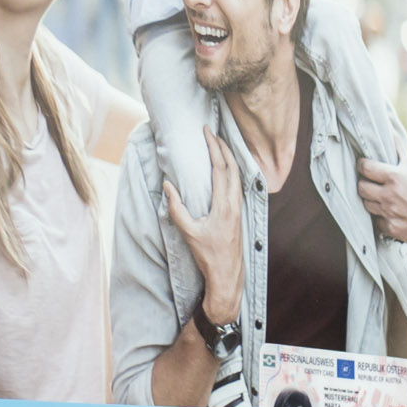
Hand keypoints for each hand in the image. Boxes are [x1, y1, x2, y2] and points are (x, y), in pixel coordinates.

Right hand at [160, 131, 245, 327]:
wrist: (227, 274)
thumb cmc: (207, 255)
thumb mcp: (188, 231)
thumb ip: (176, 207)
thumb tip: (167, 184)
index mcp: (224, 205)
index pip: (220, 169)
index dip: (214, 148)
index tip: (207, 132)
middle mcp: (235, 204)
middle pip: (232, 168)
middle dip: (223, 147)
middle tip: (212, 131)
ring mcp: (239, 209)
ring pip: (238, 176)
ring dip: (229, 157)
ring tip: (220, 143)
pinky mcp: (239, 214)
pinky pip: (237, 185)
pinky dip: (232, 171)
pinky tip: (226, 168)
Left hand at [355, 156, 406, 253]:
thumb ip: (398, 148)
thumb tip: (389, 128)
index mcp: (394, 177)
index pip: (364, 167)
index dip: (362, 166)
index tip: (366, 167)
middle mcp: (389, 194)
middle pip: (361, 186)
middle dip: (365, 184)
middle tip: (371, 184)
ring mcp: (388, 211)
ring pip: (365, 202)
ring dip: (370, 200)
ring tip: (380, 198)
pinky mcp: (388, 225)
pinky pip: (373, 218)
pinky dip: (378, 216)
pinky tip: (387, 212)